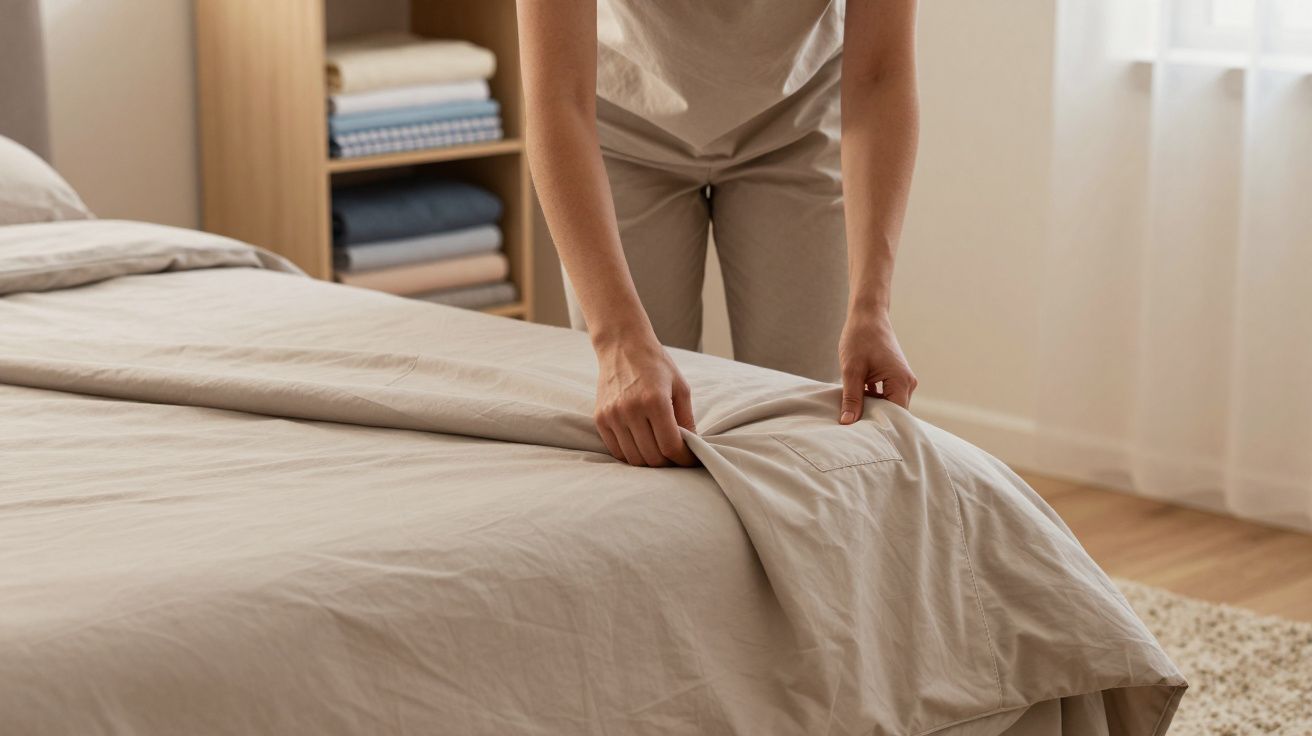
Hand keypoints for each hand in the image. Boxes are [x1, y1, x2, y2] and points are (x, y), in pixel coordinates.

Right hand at [594, 337, 697, 466]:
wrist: (622, 345)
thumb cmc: (655, 364)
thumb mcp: (680, 387)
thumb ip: (687, 419)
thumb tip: (692, 447)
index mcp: (655, 401)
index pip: (670, 446)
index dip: (683, 459)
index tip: (690, 460)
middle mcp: (631, 410)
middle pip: (652, 457)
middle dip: (668, 463)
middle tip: (676, 457)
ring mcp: (612, 415)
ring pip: (633, 458)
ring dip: (649, 462)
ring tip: (660, 453)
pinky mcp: (600, 418)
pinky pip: (616, 450)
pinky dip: (631, 455)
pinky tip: (642, 447)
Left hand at [838, 310, 917, 421]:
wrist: (867, 315)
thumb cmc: (859, 338)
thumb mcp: (851, 370)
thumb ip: (851, 398)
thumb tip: (848, 423)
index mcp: (901, 382)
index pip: (896, 417)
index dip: (879, 428)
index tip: (862, 437)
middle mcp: (907, 383)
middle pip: (893, 413)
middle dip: (875, 421)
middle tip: (854, 432)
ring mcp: (902, 380)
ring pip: (888, 405)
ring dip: (872, 411)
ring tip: (854, 420)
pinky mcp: (894, 378)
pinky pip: (886, 397)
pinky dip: (872, 402)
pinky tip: (856, 406)